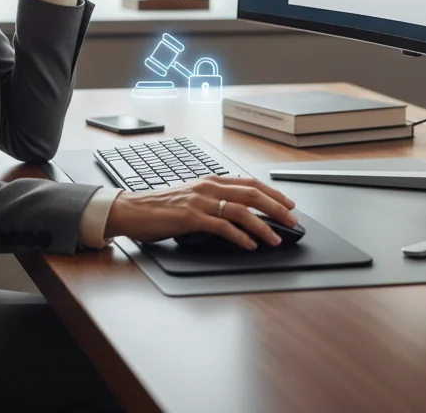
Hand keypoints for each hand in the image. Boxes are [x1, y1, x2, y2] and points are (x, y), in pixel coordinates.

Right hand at [104, 176, 297, 249]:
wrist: (134, 210)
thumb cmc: (161, 207)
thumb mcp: (192, 197)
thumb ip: (213, 200)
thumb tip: (239, 212)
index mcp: (210, 181)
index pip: (249, 183)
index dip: (272, 193)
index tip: (289, 203)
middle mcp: (208, 187)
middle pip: (251, 193)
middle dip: (276, 207)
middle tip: (292, 220)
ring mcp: (200, 202)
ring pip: (240, 210)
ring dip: (263, 225)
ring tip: (276, 238)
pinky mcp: (191, 218)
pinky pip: (222, 226)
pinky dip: (240, 236)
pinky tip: (250, 245)